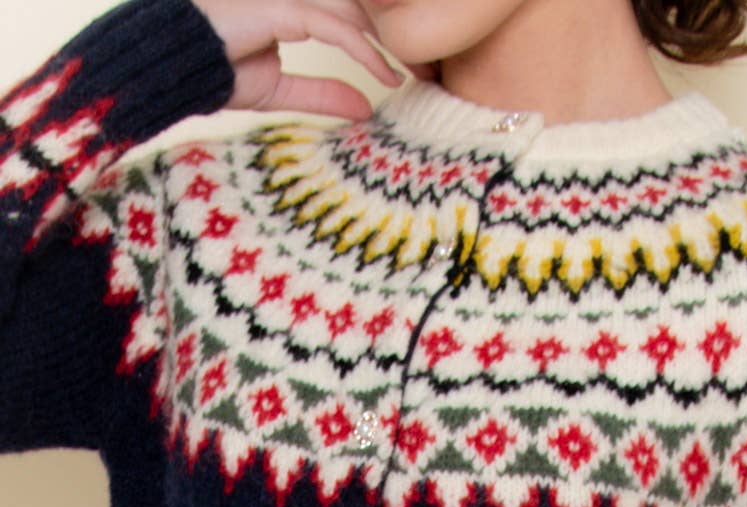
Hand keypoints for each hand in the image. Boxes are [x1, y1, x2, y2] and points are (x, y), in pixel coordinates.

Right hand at [191, 0, 434, 117]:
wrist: (172, 65)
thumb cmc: (214, 72)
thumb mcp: (278, 90)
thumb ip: (321, 92)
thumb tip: (366, 108)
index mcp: (292, 3)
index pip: (346, 11)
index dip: (377, 37)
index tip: (406, 70)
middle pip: (357, 5)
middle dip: (391, 35)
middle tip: (424, 71)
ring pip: (353, 10)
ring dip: (387, 42)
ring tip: (413, 73)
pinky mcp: (282, 5)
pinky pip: (336, 26)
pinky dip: (365, 52)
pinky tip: (387, 75)